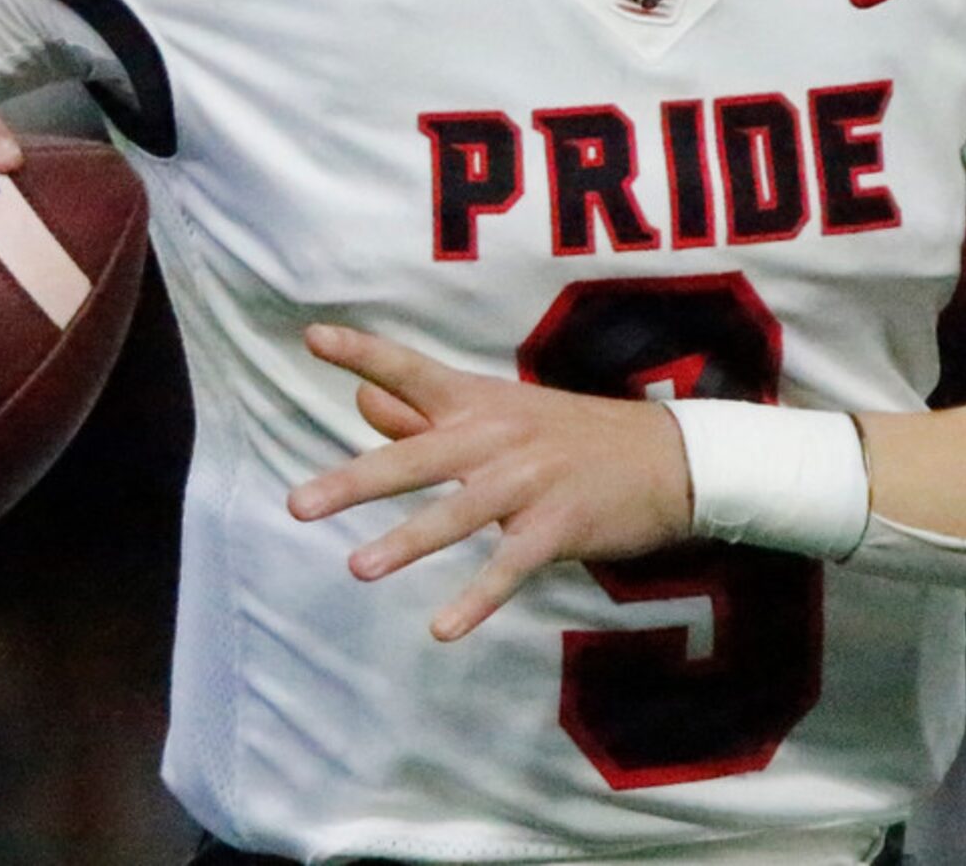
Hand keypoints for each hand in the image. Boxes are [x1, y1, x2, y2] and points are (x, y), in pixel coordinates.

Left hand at [286, 324, 693, 640]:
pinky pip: (510, 567)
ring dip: (406, 543)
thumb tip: (360, 403)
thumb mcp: (499, 414)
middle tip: (298, 505)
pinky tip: (443, 628)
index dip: (362, 353)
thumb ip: (424, 414)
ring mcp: (528, 481)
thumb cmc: (569, 436)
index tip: (313, 337)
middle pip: (416, 457)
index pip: (410, 370)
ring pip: (457, 514)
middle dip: (355, 482)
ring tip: (357, 568)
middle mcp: (496, 435)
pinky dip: (477, 598)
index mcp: (477, 401)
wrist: (668, 458)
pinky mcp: (559, 526)